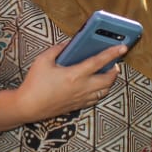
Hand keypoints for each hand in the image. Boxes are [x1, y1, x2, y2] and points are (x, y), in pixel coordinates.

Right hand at [0, 41, 123, 133]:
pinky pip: (96, 99)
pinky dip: (100, 91)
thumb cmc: (34, 83)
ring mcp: (81, 98)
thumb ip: (58, 49)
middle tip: (114, 62)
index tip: (123, 47)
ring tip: (106, 73)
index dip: (112, 53)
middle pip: (108, 79)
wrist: (28, 106)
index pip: (99, 61)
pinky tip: (95, 85)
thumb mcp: (43, 60)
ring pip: (104, 91)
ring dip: (109, 81)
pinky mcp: (77, 106)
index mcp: (75, 74)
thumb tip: (69, 44)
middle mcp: (82, 87)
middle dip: (114, 70)